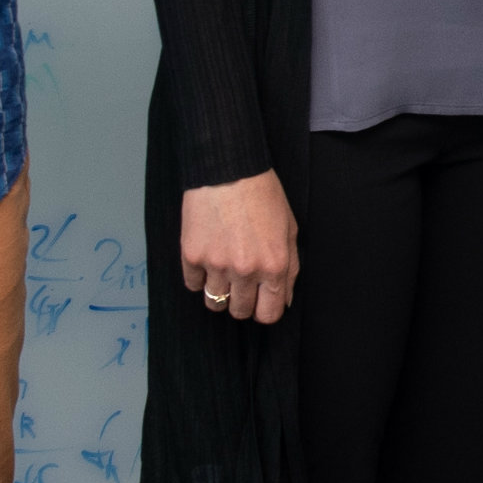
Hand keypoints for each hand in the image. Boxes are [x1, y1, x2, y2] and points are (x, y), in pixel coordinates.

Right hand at [179, 171, 298, 324]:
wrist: (228, 169)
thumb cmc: (262, 194)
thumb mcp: (289, 229)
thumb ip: (290, 269)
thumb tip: (285, 300)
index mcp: (274, 265)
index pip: (269, 314)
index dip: (265, 310)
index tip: (260, 302)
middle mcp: (246, 270)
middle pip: (240, 311)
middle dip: (242, 300)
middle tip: (241, 280)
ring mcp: (216, 265)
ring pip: (214, 303)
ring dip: (219, 291)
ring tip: (223, 268)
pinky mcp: (192, 256)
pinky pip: (193, 285)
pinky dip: (199, 276)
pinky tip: (207, 256)